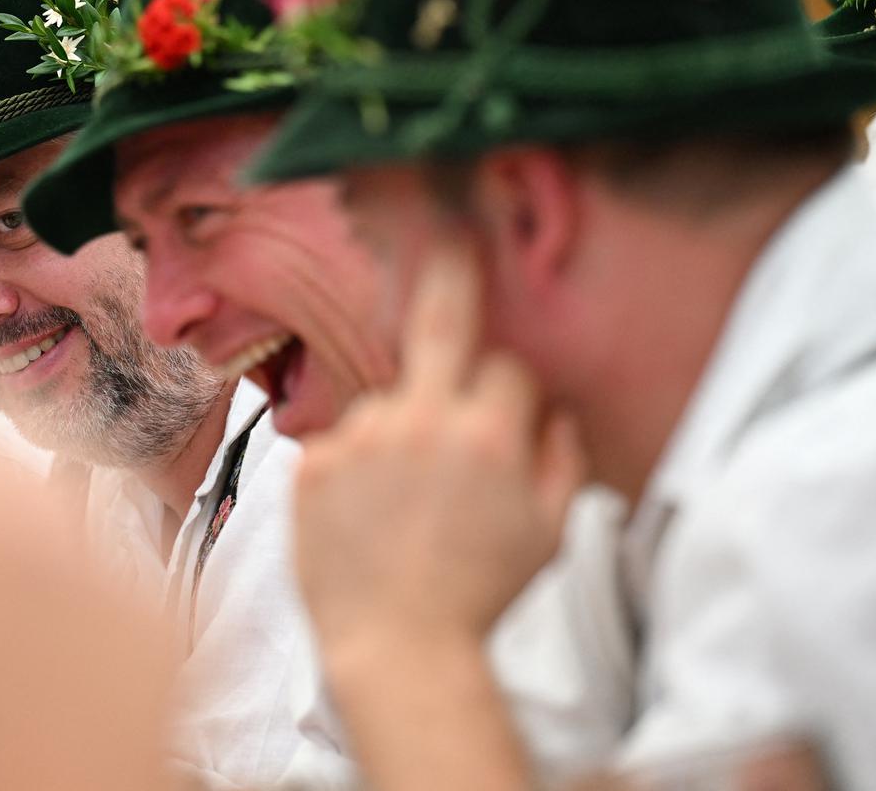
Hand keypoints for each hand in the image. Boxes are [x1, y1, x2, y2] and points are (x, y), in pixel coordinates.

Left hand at [293, 242, 584, 659]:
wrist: (394, 645)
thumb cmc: (479, 596)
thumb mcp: (549, 534)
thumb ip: (562, 459)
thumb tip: (557, 411)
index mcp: (487, 434)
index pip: (506, 366)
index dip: (512, 389)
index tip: (509, 408)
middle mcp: (420, 420)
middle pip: (438, 319)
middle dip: (450, 269)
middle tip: (446, 231)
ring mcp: (360, 437)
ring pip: (387, 405)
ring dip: (398, 432)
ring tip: (400, 507)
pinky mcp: (313, 461)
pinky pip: (343, 443)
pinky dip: (355, 466)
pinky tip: (365, 517)